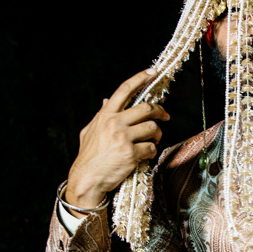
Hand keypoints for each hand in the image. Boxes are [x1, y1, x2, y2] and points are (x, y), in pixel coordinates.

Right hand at [64, 70, 169, 208]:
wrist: (87, 179)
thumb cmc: (88, 157)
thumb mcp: (89, 131)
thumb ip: (100, 115)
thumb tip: (106, 101)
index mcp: (105, 115)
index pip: (124, 90)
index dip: (140, 78)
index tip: (152, 72)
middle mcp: (115, 122)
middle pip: (146, 108)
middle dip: (160, 111)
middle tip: (165, 116)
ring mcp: (123, 137)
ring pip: (152, 128)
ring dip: (157, 135)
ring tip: (153, 141)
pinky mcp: (131, 153)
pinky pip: (151, 148)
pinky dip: (151, 152)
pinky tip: (145, 156)